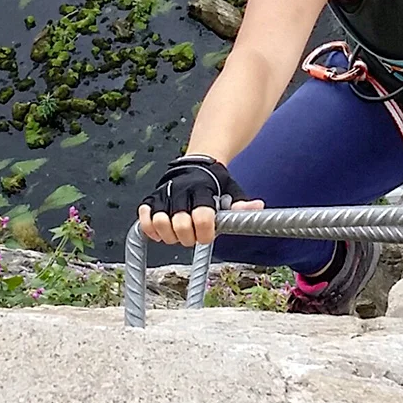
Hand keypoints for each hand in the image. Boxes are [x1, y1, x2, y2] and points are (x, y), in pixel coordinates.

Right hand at [137, 154, 261, 246]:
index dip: (205, 232)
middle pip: (180, 224)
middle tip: (193, 237)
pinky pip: (144, 218)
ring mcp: (164, 194)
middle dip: (188, 238)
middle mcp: (181, 190)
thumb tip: (258, 207)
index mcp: (203, 189)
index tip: (208, 236)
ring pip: (160, 223)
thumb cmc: (216, 182)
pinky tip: (161, 232)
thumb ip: (242, 204)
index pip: (202, 216)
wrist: (197, 164)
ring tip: (178, 235)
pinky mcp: (151, 198)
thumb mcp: (233, 191)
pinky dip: (150, 229)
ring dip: (169, 236)